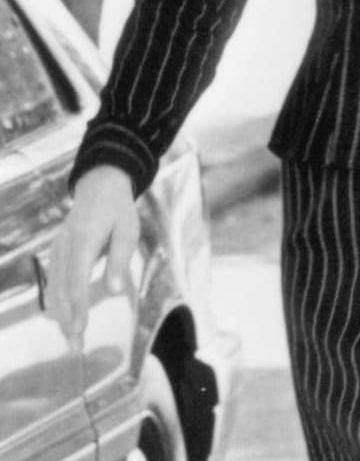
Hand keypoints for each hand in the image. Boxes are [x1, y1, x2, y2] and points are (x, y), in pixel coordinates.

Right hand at [48, 165, 139, 347]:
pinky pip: (54, 282)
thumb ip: (118, 261)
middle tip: (76, 348)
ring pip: (56, 289)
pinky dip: (58, 303)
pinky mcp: (56, 254)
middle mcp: (63, 248)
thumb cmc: (119, 211)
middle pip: (63, 290)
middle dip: (69, 320)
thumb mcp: (128, 231)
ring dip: (62, 316)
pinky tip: (63, 321)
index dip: (78, 306)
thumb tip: (114, 292)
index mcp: (82, 240)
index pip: (77, 280)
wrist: (99, 188)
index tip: (79, 329)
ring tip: (72, 341)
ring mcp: (57, 251)